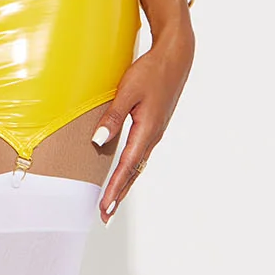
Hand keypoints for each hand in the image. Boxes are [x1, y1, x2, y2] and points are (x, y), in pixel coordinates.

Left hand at [91, 19, 194, 224]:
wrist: (175, 58)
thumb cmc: (151, 71)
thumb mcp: (127, 91)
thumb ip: (113, 117)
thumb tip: (99, 140)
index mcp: (147, 131)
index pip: (127, 167)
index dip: (114, 189)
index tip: (104, 207)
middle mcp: (152, 136)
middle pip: (133, 173)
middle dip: (118, 194)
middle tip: (105, 216)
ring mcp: (154, 133)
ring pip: (137, 166)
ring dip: (124, 184)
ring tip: (111, 201)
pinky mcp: (153, 127)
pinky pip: (140, 155)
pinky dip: (130, 169)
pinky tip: (123, 174)